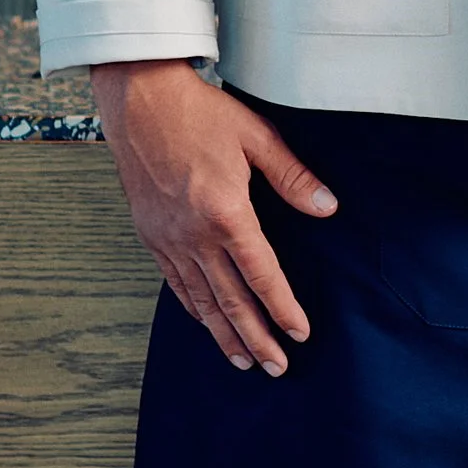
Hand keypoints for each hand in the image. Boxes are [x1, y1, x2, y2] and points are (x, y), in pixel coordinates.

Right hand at [93, 60, 337, 377]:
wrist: (139, 99)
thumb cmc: (200, 113)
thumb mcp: (258, 137)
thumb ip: (294, 178)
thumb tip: (327, 208)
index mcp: (225, 213)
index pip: (262, 275)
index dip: (283, 308)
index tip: (300, 333)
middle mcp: (193, 234)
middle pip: (230, 300)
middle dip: (256, 337)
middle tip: (277, 368)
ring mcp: (167, 237)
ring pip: (200, 299)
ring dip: (224, 334)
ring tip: (244, 361)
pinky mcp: (150, 233)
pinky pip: (174, 282)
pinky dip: (193, 308)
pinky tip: (206, 323)